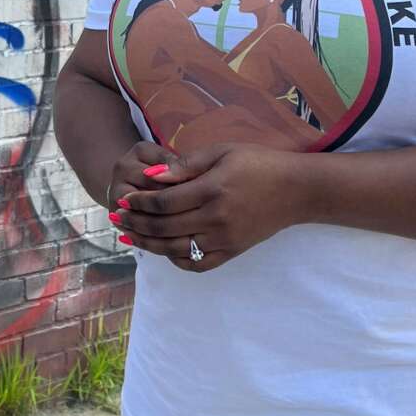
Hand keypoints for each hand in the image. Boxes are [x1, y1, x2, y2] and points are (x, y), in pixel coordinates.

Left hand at [110, 142, 311, 270]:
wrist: (296, 190)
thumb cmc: (258, 163)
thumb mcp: (222, 152)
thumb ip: (185, 165)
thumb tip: (152, 175)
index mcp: (213, 190)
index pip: (164, 203)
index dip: (140, 202)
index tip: (124, 199)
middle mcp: (217, 219)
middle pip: (165, 227)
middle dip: (137, 223)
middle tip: (119, 217)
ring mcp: (225, 240)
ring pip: (176, 250)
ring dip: (149, 244)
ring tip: (130, 235)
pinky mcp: (232, 251)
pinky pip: (197, 263)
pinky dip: (176, 259)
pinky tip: (163, 250)